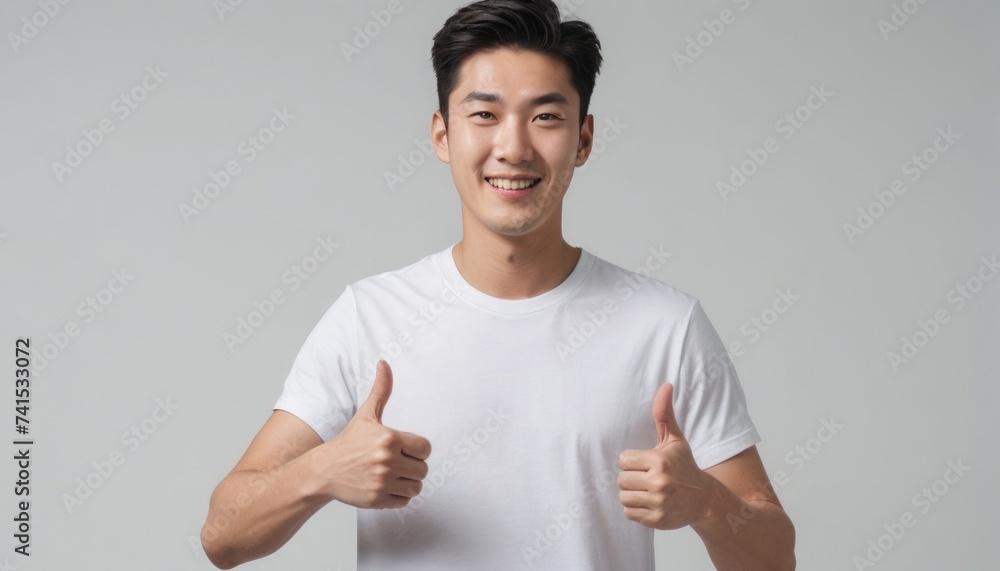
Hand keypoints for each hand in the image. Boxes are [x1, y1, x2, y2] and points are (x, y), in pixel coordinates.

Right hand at [321, 360, 431, 508]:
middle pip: (423, 469)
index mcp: (389, 438)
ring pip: (417, 486)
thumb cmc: (348, 442)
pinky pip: (405, 500)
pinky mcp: (377, 499)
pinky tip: (386, 486)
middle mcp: (387, 460)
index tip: (405, 449)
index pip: (425, 448)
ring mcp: (382, 481)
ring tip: (393, 475)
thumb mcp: (366, 415)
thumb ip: (381, 390)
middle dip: (413, 466)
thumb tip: (384, 363)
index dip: (418, 449)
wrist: (324, 470)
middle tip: (397, 463)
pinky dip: (399, 496)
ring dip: (408, 482)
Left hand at [617, 382, 714, 529]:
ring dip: (632, 494)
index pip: (623, 460)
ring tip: (647, 490)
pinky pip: (629, 513)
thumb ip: (664, 414)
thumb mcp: (675, 440)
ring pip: (623, 497)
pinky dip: (635, 509)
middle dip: (631, 478)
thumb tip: (665, 385)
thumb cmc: (685, 466)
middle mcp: (659, 482)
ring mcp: (659, 503)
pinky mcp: (657, 521)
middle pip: (621, 479)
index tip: (645, 463)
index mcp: (660, 461)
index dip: (632, 461)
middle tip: (646, 478)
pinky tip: (649, 502)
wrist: (705, 499)